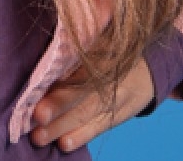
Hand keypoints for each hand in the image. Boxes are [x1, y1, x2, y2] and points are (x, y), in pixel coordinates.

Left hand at [30, 56, 154, 152]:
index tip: (38, 94)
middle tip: (35, 118)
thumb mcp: (100, 38)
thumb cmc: (111, 47)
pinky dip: (81, 136)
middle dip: (57, 107)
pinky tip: (64, 144)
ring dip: (61, 127)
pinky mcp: (116, 116)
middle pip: (81, 94)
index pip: (80, 70)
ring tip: (39, 137)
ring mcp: (114, 99)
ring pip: (86, 114)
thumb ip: (77, 44)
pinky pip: (98, 127)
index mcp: (103, 53)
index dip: (61, 84)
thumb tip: (45, 55)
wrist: (147, 69)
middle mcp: (109, 78)